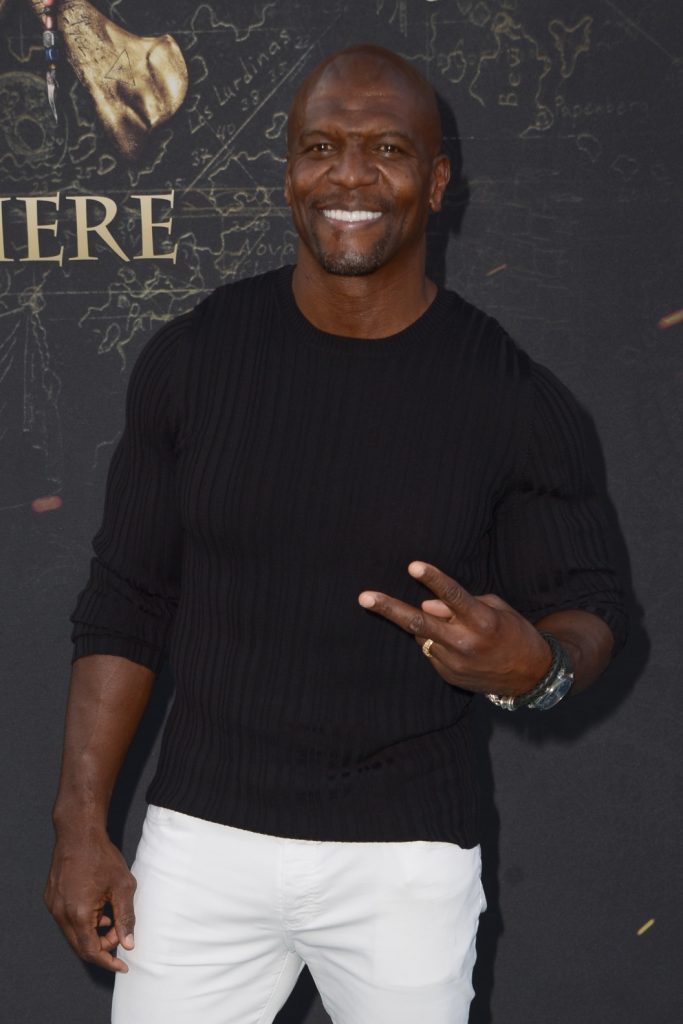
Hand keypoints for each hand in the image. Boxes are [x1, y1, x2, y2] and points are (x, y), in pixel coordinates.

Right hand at [44, 826, 135, 972]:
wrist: (79, 833)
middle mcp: (61, 913)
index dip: (108, 961)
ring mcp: (53, 906)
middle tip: (121, 934)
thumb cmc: (102, 856)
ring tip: (111, 913)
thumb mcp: (123, 886)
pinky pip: (67, 919)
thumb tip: (128, 944)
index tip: (123, 966)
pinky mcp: (51, 898)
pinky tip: (98, 905)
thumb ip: (126, 917)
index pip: (91, 951)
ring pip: (74, 933)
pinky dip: (83, 920)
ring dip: (93, 932)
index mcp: (79, 913)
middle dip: (103, 946)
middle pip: (81, 946)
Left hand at [358, 561, 551, 696]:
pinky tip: (460, 646)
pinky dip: (437, 642)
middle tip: (364, 597)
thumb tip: (426, 605)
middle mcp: (465, 643)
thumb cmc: (514, 632)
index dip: (433, 579)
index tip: (413, 566)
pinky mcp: (447, 675)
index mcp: (482, 621)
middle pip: (418, 622)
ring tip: (456, 628)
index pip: (453, 596)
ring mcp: (453, 662)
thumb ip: (458, 605)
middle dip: (388, 608)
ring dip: (429, 625)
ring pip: (424, 635)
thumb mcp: (495, 609)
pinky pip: (431, 650)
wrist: (531, 676)